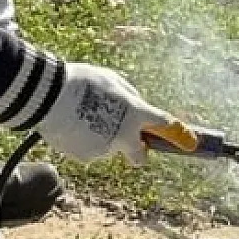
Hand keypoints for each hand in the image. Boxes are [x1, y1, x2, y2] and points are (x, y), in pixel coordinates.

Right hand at [35, 62, 173, 164]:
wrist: (47, 95)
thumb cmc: (82, 81)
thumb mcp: (113, 81)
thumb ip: (131, 97)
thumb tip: (138, 108)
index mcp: (135, 113)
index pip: (164, 125)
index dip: (180, 135)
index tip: (190, 143)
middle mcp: (124, 136)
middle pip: (139, 155)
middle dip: (136, 149)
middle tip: (122, 134)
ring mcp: (105, 149)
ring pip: (109, 148)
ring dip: (102, 137)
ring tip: (83, 116)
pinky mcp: (86, 157)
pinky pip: (90, 150)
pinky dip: (85, 141)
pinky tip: (73, 124)